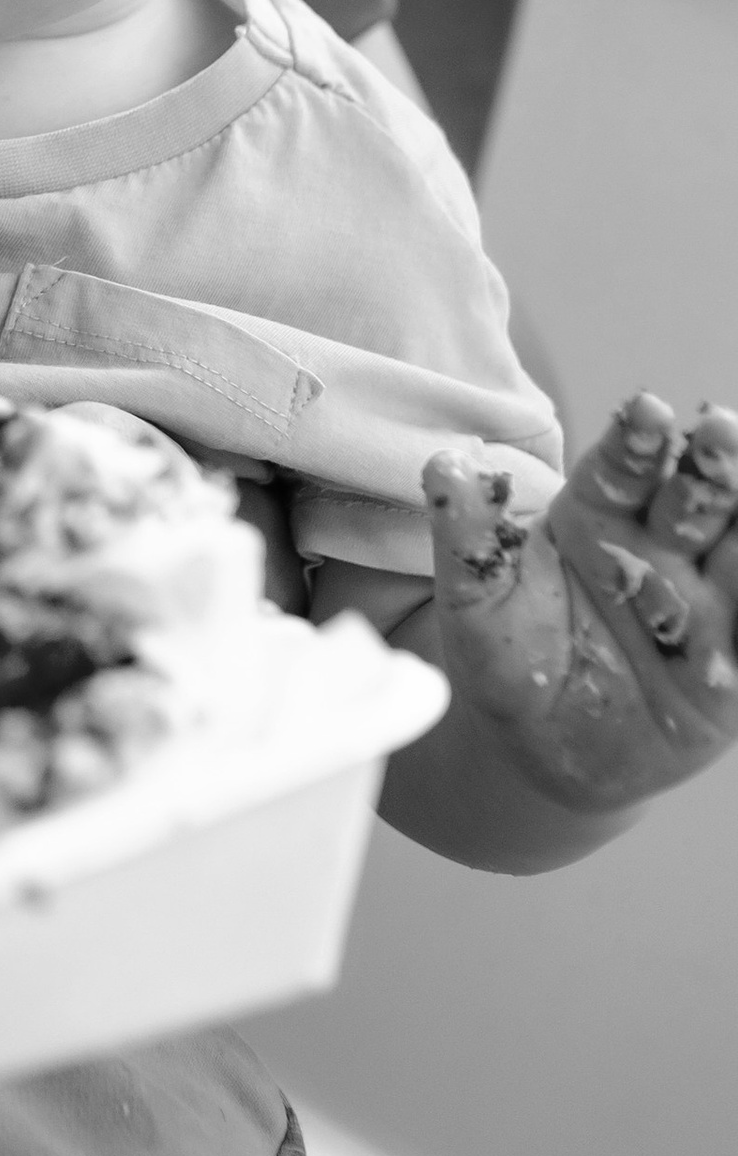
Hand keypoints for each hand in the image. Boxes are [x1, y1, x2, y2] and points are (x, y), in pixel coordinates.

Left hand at [422, 395, 737, 819]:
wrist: (542, 747)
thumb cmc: (505, 658)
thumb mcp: (474, 600)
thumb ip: (467, 534)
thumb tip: (447, 463)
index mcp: (597, 516)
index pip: (622, 468)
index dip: (635, 439)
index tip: (645, 407)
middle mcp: (658, 550)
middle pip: (694, 498)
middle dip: (711, 465)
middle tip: (720, 428)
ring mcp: (702, 605)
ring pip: (737, 552)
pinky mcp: (730, 666)